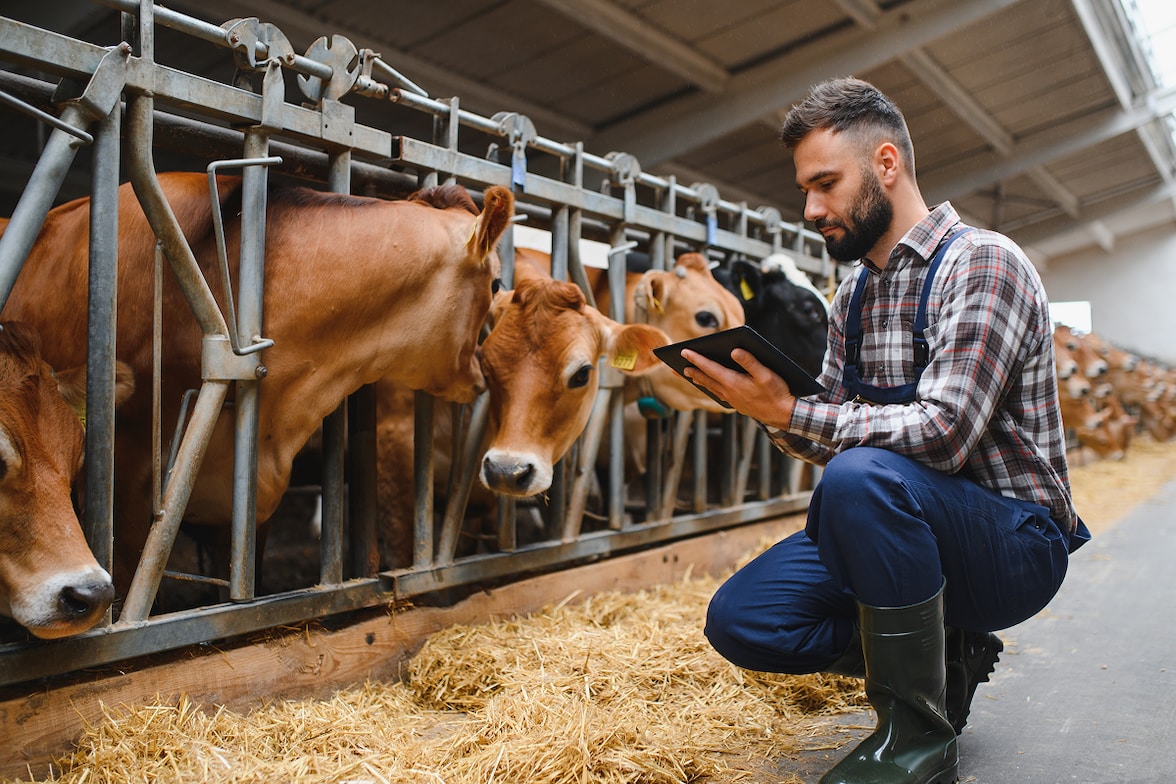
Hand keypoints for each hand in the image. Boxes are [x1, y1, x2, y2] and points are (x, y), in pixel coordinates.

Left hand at [681, 347, 796, 429]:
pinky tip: (707, 384)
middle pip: (704, 378)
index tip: (683, 351)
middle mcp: (728, 391)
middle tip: (673, 365)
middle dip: (689, 370)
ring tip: (685, 373)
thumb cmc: (776, 393)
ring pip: (709, 387)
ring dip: (696, 379)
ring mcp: (731, 399)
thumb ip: (750, 361)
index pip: (710, 368)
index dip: (696, 358)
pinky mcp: (736, 403)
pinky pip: (716, 393)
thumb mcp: (766, 374)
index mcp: (733, 382)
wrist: (782, 415)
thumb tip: (734, 350)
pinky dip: (708, 386)